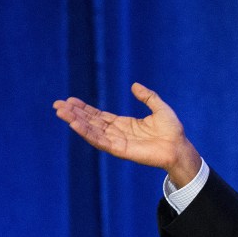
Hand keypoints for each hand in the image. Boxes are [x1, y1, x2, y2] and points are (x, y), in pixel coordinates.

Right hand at [53, 82, 201, 186]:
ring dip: (76, 122)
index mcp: (124, 125)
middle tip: (58, 105)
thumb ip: (148, 97)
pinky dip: (87, 133)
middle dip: (74, 114)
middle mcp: (118, 133)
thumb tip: (134, 85)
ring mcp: (118, 142)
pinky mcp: (120, 150)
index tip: (69, 101)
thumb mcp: (159, 108)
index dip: (84, 109)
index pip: (99, 116)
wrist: (180, 147)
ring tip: (61, 112)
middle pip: (91, 122)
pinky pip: (100, 141)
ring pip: (92, 131)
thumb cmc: (172, 131)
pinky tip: (75, 125)